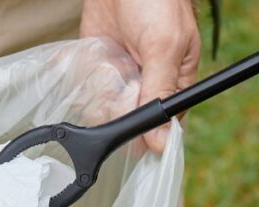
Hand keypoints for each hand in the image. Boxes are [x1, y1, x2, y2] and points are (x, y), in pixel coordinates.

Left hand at [81, 0, 200, 151]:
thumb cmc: (157, 1)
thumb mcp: (164, 47)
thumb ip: (160, 92)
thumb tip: (162, 141)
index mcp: (175, 81)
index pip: (162, 124)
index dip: (146, 135)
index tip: (130, 138)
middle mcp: (148, 82)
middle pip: (131, 119)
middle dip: (118, 113)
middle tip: (115, 90)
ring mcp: (123, 74)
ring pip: (108, 107)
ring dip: (99, 97)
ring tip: (104, 70)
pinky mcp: (99, 65)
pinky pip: (90, 87)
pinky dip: (84, 84)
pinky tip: (89, 67)